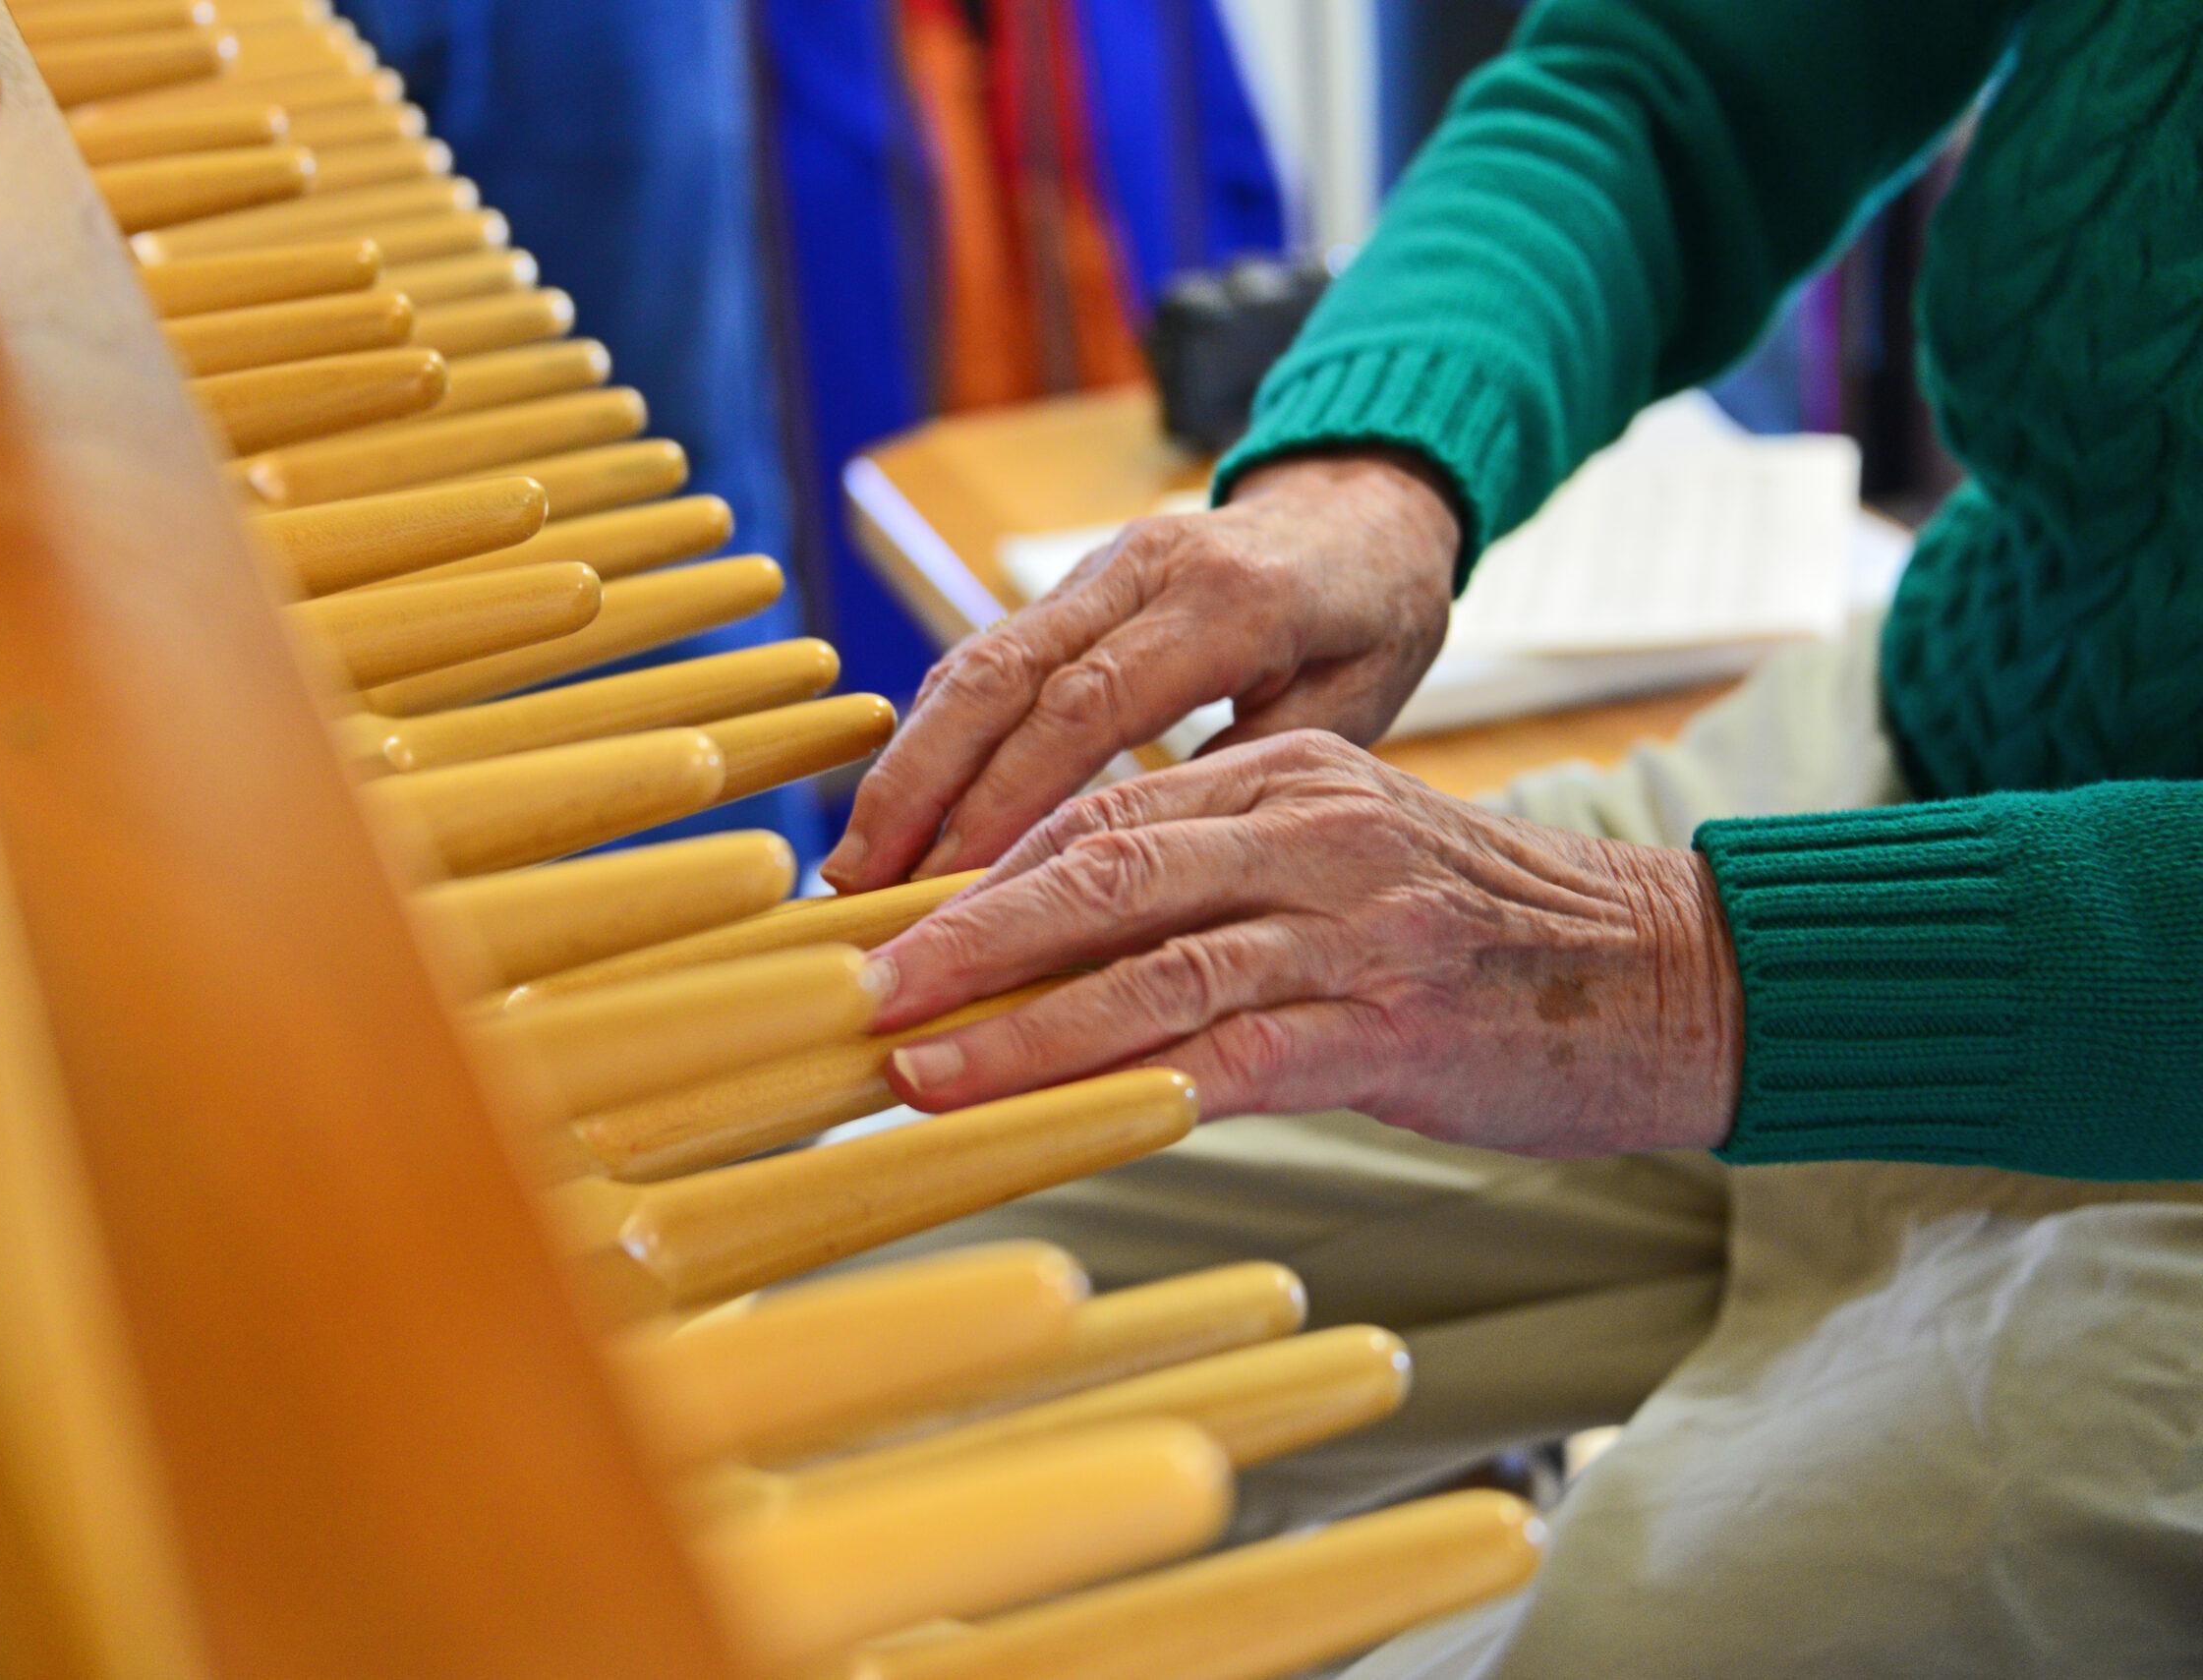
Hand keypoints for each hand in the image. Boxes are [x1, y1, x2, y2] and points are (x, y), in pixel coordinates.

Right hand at [823, 449, 1461, 891]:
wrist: (1364, 499)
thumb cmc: (1376, 615)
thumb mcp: (1358, 703)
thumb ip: (1254, 768)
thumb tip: (1143, 860)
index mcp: (1229, 603)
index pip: (1087, 705)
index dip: (1006, 795)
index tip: (952, 886)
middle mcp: (1144, 568)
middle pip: (1000, 675)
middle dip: (920, 785)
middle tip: (861, 882)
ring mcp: (1099, 567)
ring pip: (976, 661)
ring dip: (909, 764)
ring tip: (857, 861)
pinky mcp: (1073, 582)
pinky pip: (988, 656)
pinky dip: (936, 735)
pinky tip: (900, 808)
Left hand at [862, 731, 1743, 1158]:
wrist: (1668, 977)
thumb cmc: (1481, 934)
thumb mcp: (1344, 857)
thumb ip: (1214, 873)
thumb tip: (1051, 930)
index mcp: (1291, 775)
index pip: (1099, 812)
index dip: (980, 878)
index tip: (887, 931)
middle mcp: (1316, 828)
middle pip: (1104, 870)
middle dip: (966, 938)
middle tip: (862, 990)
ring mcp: (1360, 924)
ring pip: (1154, 965)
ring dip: (1021, 1026)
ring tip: (923, 1070)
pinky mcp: (1395, 1023)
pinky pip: (1236, 1057)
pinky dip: (1134, 1088)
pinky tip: (1056, 1122)